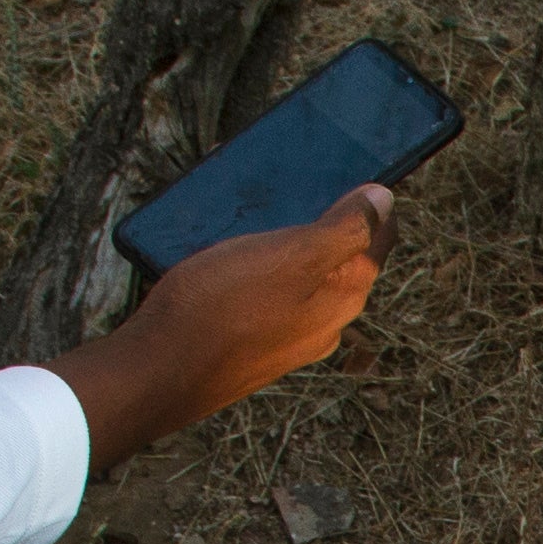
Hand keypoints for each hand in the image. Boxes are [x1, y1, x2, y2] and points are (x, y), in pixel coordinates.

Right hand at [55, 183, 393, 467]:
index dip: (369, 202)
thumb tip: (384, 200)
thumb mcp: (291, 255)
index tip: (351, 170)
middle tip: (298, 185)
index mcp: (344, 297)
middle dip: (326, 221)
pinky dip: (260, 269)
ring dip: (286, 245)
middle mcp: (326, 324)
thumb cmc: (221, 307)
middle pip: (340, 259)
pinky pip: (269, 296)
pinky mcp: (255, 346)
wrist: (158, 373)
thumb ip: (345, 229)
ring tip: (257, 216)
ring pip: (302, 278)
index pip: (377, 239)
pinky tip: (231, 256)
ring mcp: (290, 339)